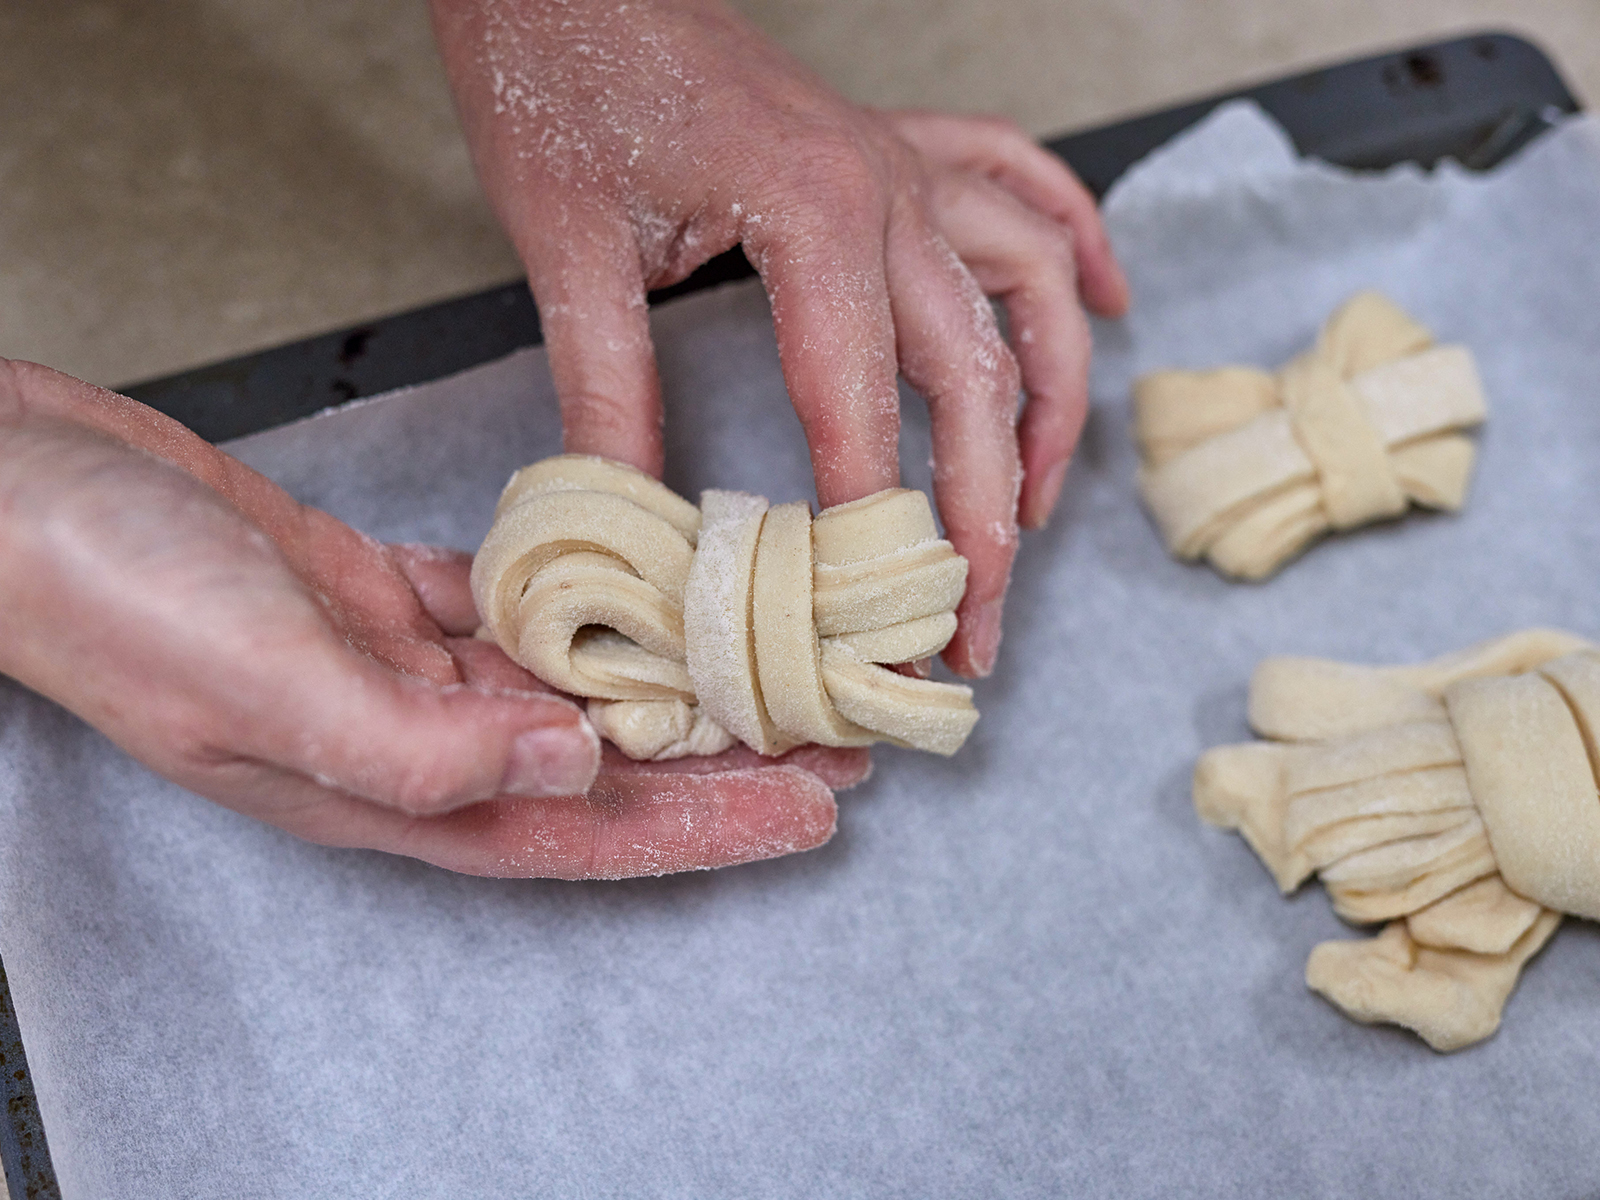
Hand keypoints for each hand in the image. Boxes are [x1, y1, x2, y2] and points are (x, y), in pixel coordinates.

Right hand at [0, 359, 867, 877]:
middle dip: (717, 762)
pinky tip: (641, 587)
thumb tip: (572, 764)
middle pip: (595, 769)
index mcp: (388, 791)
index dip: (703, 829)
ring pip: (564, 689)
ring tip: (764, 666)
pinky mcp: (374, 596)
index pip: (581, 835)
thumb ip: (420, 745)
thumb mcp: (269, 686)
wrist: (15, 492)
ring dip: (665, 682)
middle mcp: (406, 743)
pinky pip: (506, 614)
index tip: (812, 812)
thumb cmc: (115, 597)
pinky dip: (579, 603)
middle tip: (831, 740)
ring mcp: (393, 669)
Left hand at [430, 0, 1128, 676]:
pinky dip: (1079, 246)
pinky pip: (1025, 185)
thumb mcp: (566, 250)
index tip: (891, 633)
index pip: (862, 414)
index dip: (879, 537)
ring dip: (1055, 400)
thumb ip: (608, 390)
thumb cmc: (557, 78)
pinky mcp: (893, 143)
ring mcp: (901, 159)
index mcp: (811, 215)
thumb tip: (630, 518)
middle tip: (976, 624)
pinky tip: (1110, 303)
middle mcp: (885, 187)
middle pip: (976, 372)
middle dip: (986, 514)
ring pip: (1035, 284)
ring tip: (1039, 504)